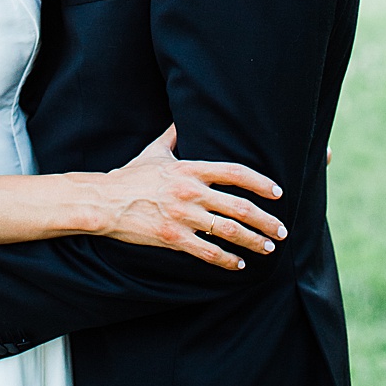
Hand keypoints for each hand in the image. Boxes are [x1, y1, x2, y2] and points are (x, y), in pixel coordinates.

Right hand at [93, 124, 286, 270]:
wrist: (105, 201)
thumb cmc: (130, 176)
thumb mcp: (154, 151)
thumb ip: (172, 136)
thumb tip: (180, 121)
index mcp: (190, 168)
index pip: (234, 172)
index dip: (259, 182)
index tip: (277, 192)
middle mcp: (191, 191)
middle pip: (239, 206)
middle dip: (265, 220)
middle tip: (280, 231)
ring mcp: (183, 216)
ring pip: (228, 230)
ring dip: (252, 241)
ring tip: (267, 248)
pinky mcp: (173, 238)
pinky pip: (207, 252)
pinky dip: (226, 260)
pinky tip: (237, 264)